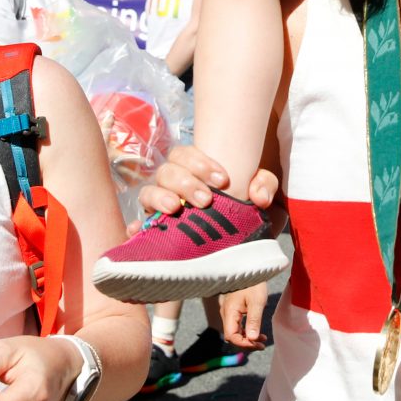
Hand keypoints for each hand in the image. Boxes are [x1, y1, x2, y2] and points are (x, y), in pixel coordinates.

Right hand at [139, 144, 282, 230]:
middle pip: (167, 171)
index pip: (185, 154)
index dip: (200, 163)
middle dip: (185, 182)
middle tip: (206, 200)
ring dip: (161, 197)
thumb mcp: (259, 195)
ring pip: (149, 192)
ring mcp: (159, 206)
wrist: (237, 245)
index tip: (223, 180)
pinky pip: (137, 226)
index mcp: (192, 169)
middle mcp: (172, 184)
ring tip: (176, 208)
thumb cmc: (241, 209)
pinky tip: (139, 231)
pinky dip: (135, 227)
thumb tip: (259, 196)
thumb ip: (264, 185)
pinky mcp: (152, 230)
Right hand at [218, 284, 272, 350]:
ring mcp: (229, 311)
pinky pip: (237, 325)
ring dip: (247, 338)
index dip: (244, 344)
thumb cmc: (253, 282)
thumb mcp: (257, 302)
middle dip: (246, 343)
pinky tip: (257, 331)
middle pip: (232, 336)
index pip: (231, 336)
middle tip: (262, 344)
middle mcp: (226, 313)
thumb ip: (254, 321)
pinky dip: (246, 331)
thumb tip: (252, 339)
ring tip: (262, 339)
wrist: (249, 267)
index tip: (258, 345)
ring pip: (235, 331)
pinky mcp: (233, 309)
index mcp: (229, 312)